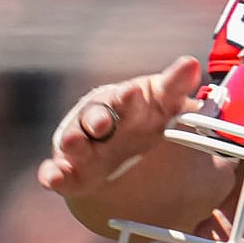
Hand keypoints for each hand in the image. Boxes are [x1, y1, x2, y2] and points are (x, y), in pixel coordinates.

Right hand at [36, 55, 232, 234]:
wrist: (126, 155)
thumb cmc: (146, 120)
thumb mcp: (165, 104)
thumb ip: (176, 86)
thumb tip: (191, 64)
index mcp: (124, 102)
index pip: (127, 97)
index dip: (128, 97)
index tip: (132, 93)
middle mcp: (99, 120)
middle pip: (95, 116)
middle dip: (97, 118)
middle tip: (102, 123)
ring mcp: (83, 145)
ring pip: (74, 141)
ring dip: (72, 142)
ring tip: (73, 143)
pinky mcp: (71, 172)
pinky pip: (58, 172)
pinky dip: (53, 175)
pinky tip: (52, 179)